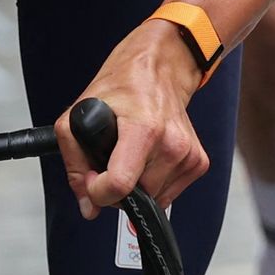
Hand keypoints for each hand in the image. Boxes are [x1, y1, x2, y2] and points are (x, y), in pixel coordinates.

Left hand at [56, 23, 207, 212]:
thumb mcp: (78, 115)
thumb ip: (75, 165)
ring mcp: (188, 154)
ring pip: (153, 199)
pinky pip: (168, 194)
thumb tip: (88, 207)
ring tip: (130, 152)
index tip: (93, 178)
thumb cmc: (122, 87)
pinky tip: (148, 157)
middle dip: (115, 188)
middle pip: (136, 196)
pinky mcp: (198, 162)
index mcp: (144, 129)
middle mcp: (172, 144)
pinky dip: (153, 183)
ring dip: (135, 185)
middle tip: (110, 158)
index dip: (98, 191)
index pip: (120, 184)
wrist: (161, 68)